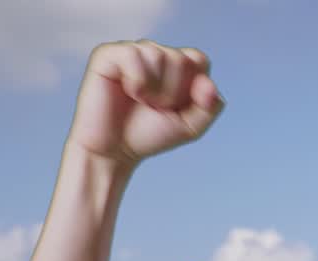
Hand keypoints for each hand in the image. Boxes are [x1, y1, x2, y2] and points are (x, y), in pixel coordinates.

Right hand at [67, 39, 224, 166]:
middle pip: (181, 59)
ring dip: (154, 89)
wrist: (114, 152)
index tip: (178, 107)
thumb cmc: (149, 135)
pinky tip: (128, 91)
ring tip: (140, 101)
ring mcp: (131, 52)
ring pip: (158, 55)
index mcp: (176, 66)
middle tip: (154, 107)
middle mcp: (154, 54)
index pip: (199, 59)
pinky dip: (136, 80)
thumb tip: (209, 84)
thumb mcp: (191, 126)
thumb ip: (210, 106)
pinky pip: (133, 55)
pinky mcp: (107, 55)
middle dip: (172, 92)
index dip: (194, 87)